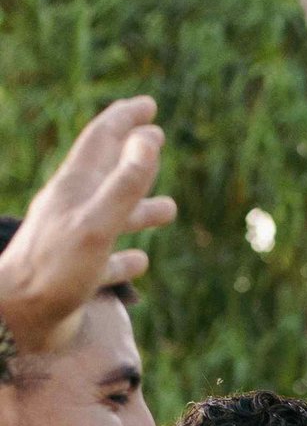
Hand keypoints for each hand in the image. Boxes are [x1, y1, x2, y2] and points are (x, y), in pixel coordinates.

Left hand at [0, 97, 176, 357]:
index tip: (149, 106)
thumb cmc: (54, 271)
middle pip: (106, 172)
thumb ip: (124, 183)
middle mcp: (73, 209)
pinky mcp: (77, 275)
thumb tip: (148, 138)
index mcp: (75, 189)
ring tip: (169, 209)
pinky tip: (141, 262)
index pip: (102, 141)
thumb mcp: (96, 223)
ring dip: (139, 208)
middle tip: (156, 138)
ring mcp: (74, 242)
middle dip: (132, 155)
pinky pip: (107, 261)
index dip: (125, 120)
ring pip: (112, 217)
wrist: (17, 319)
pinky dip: (127, 258)